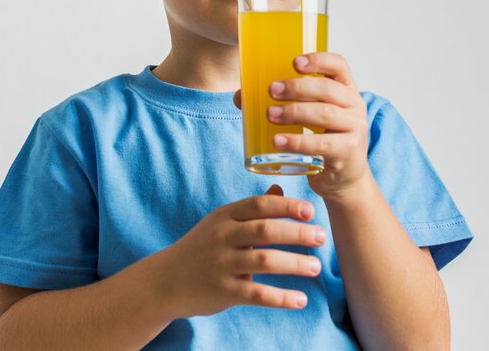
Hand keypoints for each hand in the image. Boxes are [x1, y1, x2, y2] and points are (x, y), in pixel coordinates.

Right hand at [161, 185, 325, 317]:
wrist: (166, 279)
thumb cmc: (202, 246)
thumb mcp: (222, 221)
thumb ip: (252, 208)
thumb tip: (280, 189)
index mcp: (225, 216)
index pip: (258, 205)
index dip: (286, 206)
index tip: (310, 210)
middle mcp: (223, 237)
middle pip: (265, 230)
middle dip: (296, 233)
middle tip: (322, 236)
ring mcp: (222, 264)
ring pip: (264, 261)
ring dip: (294, 264)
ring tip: (316, 267)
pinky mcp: (223, 292)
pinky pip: (257, 295)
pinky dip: (281, 298)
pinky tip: (301, 299)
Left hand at [234, 53, 369, 199]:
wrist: (343, 177)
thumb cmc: (321, 137)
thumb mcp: (308, 115)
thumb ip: (280, 102)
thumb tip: (241, 96)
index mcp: (346, 88)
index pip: (338, 65)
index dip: (318, 60)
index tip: (294, 62)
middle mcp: (354, 105)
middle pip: (327, 89)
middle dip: (297, 87)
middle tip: (272, 90)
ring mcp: (354, 129)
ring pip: (324, 114)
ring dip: (294, 112)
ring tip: (270, 114)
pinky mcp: (347, 152)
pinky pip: (321, 144)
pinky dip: (297, 141)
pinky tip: (278, 141)